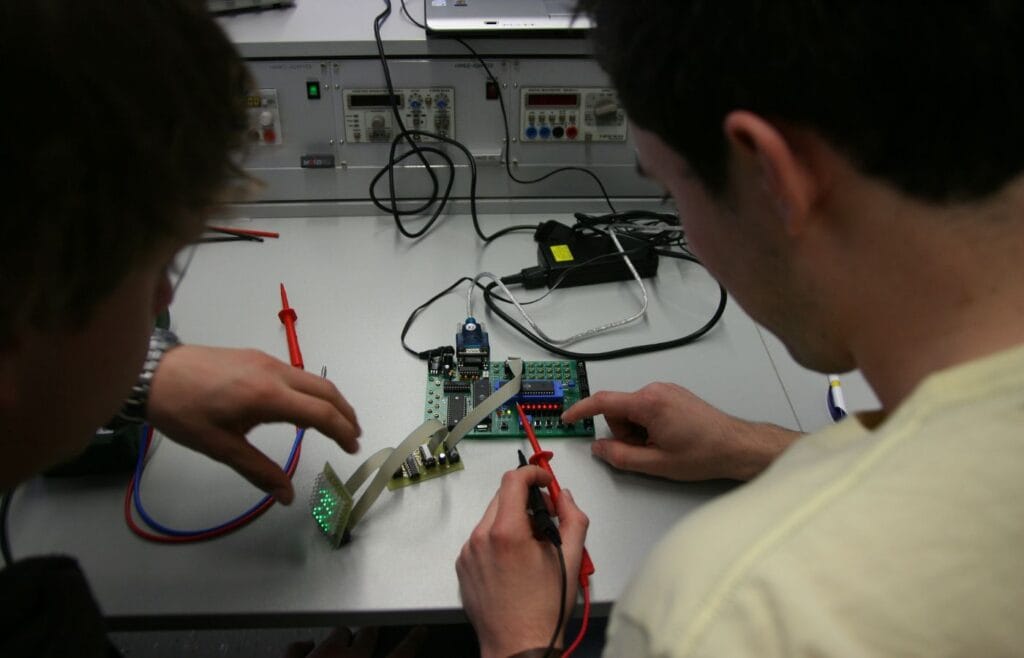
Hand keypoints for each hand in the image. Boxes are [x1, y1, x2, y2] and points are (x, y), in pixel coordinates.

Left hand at [147, 345, 360, 503]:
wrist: (153, 373)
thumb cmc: (184, 412)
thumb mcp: (220, 447)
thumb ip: (258, 470)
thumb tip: (287, 496)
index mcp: (268, 396)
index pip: (320, 414)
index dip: (342, 432)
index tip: (352, 449)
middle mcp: (275, 372)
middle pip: (326, 390)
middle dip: (345, 413)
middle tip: (354, 436)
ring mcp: (266, 361)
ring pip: (312, 378)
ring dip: (330, 400)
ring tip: (336, 422)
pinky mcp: (255, 356)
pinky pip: (296, 373)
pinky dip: (312, 391)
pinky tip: (303, 407)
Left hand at [285, 626, 425, 657]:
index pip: (401, 655)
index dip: (412, 642)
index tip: (419, 632)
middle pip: (367, 637)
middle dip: (371, 635)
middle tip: (373, 633)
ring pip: (335, 635)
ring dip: (341, 637)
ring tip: (343, 639)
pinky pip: (298, 646)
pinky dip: (304, 646)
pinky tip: (305, 646)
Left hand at [457, 466, 588, 657]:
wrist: (518, 646)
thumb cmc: (544, 609)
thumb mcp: (573, 558)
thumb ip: (573, 518)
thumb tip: (564, 496)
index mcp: (507, 532)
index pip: (514, 480)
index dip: (533, 473)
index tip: (544, 481)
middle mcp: (480, 538)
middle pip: (502, 496)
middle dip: (525, 499)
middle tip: (545, 518)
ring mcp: (468, 553)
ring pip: (491, 518)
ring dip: (511, 521)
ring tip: (531, 547)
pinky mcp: (462, 566)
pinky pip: (480, 539)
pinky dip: (497, 539)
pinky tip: (514, 562)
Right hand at [561, 382, 800, 480]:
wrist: (737, 446)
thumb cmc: (703, 454)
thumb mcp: (656, 464)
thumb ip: (620, 457)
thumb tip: (599, 449)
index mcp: (648, 403)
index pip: (603, 402)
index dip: (580, 411)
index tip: (567, 418)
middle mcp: (655, 390)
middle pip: (619, 411)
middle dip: (624, 433)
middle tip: (647, 451)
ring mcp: (665, 390)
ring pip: (633, 411)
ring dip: (638, 431)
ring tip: (662, 446)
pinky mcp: (673, 395)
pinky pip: (647, 408)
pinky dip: (649, 425)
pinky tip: (669, 438)